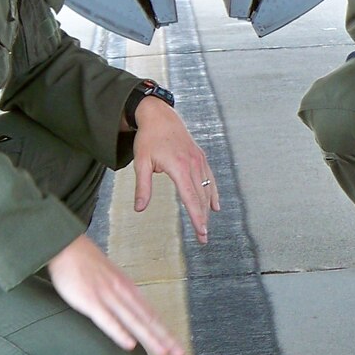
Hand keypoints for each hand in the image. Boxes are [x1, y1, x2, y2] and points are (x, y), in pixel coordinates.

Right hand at [48, 234, 184, 354]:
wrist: (67, 246)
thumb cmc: (86, 263)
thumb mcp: (111, 278)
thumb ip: (121, 294)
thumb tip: (130, 310)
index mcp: (128, 288)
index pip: (150, 314)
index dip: (165, 331)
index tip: (177, 346)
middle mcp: (123, 293)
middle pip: (147, 319)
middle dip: (165, 337)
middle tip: (179, 354)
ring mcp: (107, 297)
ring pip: (133, 321)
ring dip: (149, 337)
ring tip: (163, 352)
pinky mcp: (90, 301)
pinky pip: (107, 320)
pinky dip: (120, 332)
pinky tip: (130, 344)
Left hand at [132, 97, 218, 242]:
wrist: (159, 116)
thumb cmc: (148, 139)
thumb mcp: (141, 163)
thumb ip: (142, 187)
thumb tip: (140, 208)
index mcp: (179, 168)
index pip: (191, 198)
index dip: (197, 217)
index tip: (201, 232)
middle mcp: (193, 165)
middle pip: (201, 198)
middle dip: (203, 220)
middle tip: (203, 239)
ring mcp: (199, 160)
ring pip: (207, 189)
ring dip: (207, 209)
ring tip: (205, 226)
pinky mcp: (200, 157)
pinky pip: (210, 179)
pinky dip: (213, 193)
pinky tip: (214, 205)